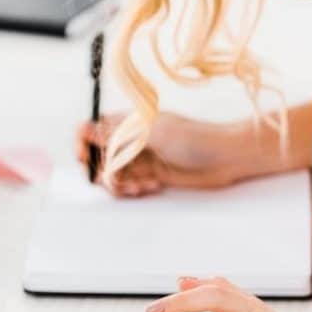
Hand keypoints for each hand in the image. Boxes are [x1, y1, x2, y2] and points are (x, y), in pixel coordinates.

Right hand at [75, 112, 256, 196]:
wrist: (226, 157)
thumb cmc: (194, 138)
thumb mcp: (152, 134)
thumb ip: (116, 134)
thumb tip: (86, 129)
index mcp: (130, 122)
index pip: (94, 128)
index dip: (84, 144)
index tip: (85, 159)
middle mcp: (133, 139)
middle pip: (100, 155)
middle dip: (103, 170)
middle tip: (114, 180)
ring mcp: (143, 157)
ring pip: (114, 173)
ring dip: (120, 184)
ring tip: (138, 186)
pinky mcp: (153, 175)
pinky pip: (130, 184)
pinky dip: (134, 189)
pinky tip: (151, 187)